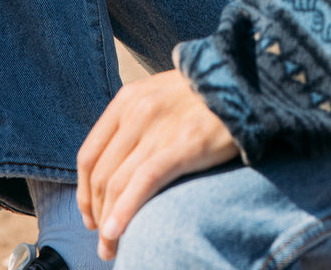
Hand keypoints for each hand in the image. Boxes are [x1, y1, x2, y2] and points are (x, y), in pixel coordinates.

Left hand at [76, 68, 238, 260]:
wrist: (245, 81)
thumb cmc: (204, 94)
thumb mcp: (161, 92)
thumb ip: (137, 118)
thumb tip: (118, 164)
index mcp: (128, 99)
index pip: (89, 154)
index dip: (85, 193)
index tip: (92, 216)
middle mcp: (137, 112)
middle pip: (101, 175)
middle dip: (97, 215)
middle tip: (105, 240)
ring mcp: (158, 128)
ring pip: (117, 185)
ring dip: (109, 225)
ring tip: (112, 249)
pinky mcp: (182, 145)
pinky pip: (143, 183)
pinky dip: (125, 212)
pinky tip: (116, 233)